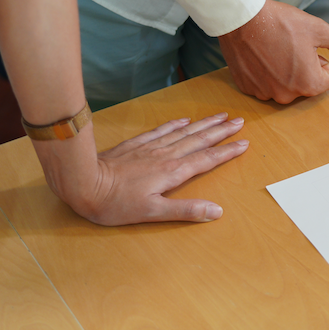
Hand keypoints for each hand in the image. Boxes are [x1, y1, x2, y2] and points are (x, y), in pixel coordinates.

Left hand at [40, 114, 248, 223]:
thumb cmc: (116, 203)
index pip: (207, 159)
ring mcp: (151, 147)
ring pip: (184, 132)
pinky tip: (184, 120)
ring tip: (220, 116)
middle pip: (199, 140)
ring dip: (204, 124)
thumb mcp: (153, 213)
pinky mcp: (137, 144)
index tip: (244, 143)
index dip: (227, 152)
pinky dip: (176, 124)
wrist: (84, 182)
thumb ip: (186, 210)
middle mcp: (166, 155)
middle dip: (221, 131)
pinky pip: (162, 129)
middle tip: (240, 121)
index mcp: (173, 172)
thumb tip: (217, 211)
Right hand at [217, 0, 328, 102]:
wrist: (242, 18)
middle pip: (306, 84)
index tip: (307, 48)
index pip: (328, 79)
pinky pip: (264, 84)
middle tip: (290, 46)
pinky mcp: (247, 87)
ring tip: (273, 49)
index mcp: (308, 84)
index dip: (321, 61)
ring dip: (283, 71)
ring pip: (284, 84)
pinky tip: (259, 54)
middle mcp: (286, 95)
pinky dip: (264, 72)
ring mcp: (264, 93)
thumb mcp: (317, 28)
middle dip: (302, 68)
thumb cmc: (280, 23)